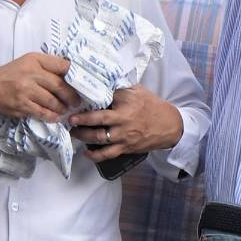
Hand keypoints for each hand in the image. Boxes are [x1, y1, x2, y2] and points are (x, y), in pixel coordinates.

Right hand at [0, 53, 76, 122]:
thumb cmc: (11, 74)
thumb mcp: (29, 62)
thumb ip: (49, 65)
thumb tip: (72, 71)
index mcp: (35, 61)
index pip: (62, 66)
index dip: (75, 75)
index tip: (83, 83)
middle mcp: (30, 74)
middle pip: (59, 85)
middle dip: (71, 95)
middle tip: (77, 101)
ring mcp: (25, 91)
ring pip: (52, 101)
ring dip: (62, 107)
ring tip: (66, 109)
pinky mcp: (20, 106)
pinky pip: (41, 112)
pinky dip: (51, 116)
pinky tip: (56, 117)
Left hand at [69, 87, 183, 160]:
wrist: (170, 125)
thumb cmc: (154, 107)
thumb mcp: (140, 92)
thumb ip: (122, 89)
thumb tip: (104, 86)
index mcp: (128, 102)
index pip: (105, 97)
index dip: (90, 98)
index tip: (77, 99)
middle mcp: (124, 119)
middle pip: (98, 119)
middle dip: (81, 119)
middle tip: (70, 119)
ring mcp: (124, 135)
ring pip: (98, 137)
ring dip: (82, 135)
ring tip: (74, 133)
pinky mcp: (126, 147)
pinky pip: (107, 154)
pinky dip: (94, 155)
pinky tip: (86, 152)